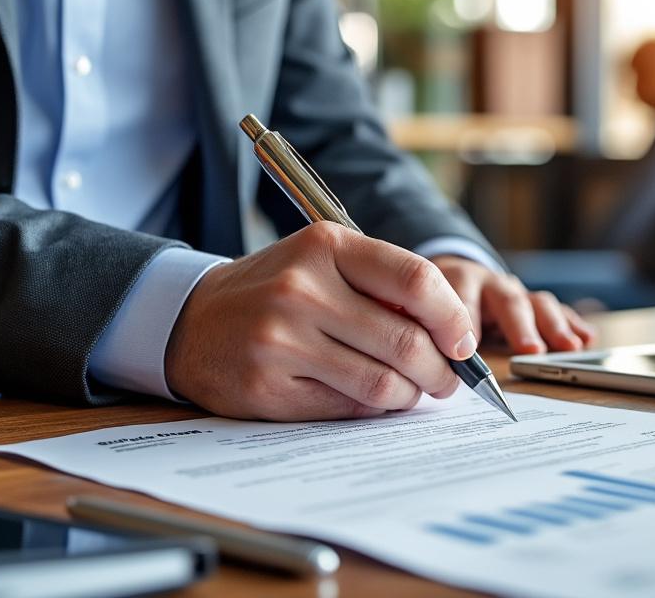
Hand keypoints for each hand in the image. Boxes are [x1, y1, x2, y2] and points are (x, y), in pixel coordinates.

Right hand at [166, 223, 475, 420]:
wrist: (191, 319)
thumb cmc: (274, 289)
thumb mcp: (323, 262)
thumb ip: (381, 285)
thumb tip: (450, 335)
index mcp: (326, 246)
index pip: (415, 281)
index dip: (453, 318)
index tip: (464, 343)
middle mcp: (303, 289)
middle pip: (406, 341)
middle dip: (441, 371)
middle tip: (447, 381)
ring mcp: (282, 339)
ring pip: (382, 383)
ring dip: (409, 395)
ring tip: (411, 391)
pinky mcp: (268, 386)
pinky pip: (346, 408)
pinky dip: (370, 409)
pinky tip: (367, 398)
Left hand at [430, 256, 595, 353]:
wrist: (455, 278)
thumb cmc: (438, 306)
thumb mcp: (427, 313)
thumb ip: (430, 334)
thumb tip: (436, 368)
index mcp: (458, 281)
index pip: (461, 298)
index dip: (467, 322)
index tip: (471, 351)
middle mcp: (492, 284)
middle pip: (508, 300)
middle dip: (520, 326)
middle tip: (531, 351)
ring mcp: (517, 293)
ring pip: (538, 304)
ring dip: (554, 326)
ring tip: (570, 348)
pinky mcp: (536, 304)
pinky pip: (559, 311)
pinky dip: (573, 324)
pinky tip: (587, 339)